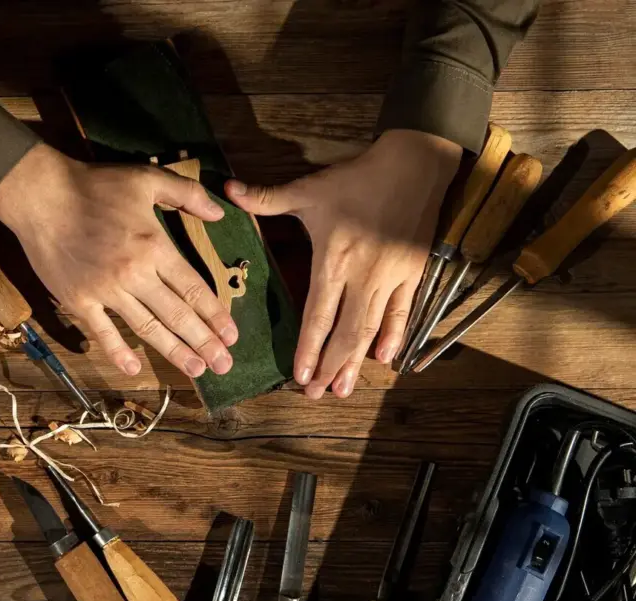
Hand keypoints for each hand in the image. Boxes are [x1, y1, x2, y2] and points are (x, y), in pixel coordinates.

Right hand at [0, 143, 237, 377]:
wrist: (40, 195)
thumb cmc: (94, 184)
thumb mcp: (146, 178)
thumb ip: (187, 193)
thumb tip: (220, 214)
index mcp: (154, 247)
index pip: (193, 288)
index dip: (215, 314)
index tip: (231, 335)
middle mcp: (135, 274)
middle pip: (177, 314)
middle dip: (204, 342)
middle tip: (224, 364)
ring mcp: (105, 291)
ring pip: (147, 328)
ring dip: (174, 351)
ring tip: (196, 370)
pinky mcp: (79, 300)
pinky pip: (102, 331)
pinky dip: (118, 352)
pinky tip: (134, 368)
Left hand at [225, 129, 461, 398]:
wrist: (414, 165)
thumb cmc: (357, 179)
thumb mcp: (309, 188)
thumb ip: (267, 198)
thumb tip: (226, 191)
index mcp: (333, 260)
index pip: (318, 315)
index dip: (309, 348)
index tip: (300, 375)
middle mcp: (363, 276)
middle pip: (346, 333)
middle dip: (331, 367)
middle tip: (317, 394)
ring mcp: (391, 278)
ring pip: (372, 329)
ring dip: (357, 362)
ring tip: (345, 388)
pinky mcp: (412, 274)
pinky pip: (402, 312)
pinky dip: (393, 336)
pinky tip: (384, 358)